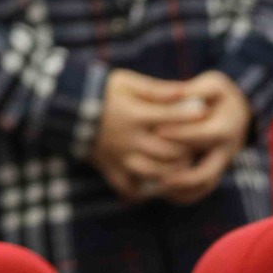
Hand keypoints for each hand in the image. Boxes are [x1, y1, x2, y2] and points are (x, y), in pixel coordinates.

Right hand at [91, 69, 207, 201]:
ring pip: (159, 174)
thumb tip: (188, 92)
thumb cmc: (102, 92)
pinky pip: (135, 190)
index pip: (173, 119)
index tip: (205, 112)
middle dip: (189, 147)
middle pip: (171, 151)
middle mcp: (129, 140)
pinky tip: (160, 181)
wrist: (67, 110)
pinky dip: (150, 190)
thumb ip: (157, 89)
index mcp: (134, 115)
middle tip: (199, 141)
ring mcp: (121, 159)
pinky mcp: (112, 172)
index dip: (193, 116)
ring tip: (182, 160)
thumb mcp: (126, 82)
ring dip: (175, 169)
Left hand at [152, 70, 251, 205]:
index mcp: (227, 127)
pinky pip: (200, 191)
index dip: (180, 133)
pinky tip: (161, 191)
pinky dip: (183, 195)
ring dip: (181, 190)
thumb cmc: (218, 94)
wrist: (236, 111)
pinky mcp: (214, 172)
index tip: (157, 130)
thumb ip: (195, 90)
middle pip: (205, 171)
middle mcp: (227, 151)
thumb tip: (177, 94)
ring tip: (155, 186)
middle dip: (180, 173)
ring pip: (203, 186)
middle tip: (152, 168)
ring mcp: (221, 164)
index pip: (204, 135)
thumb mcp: (212, 84)